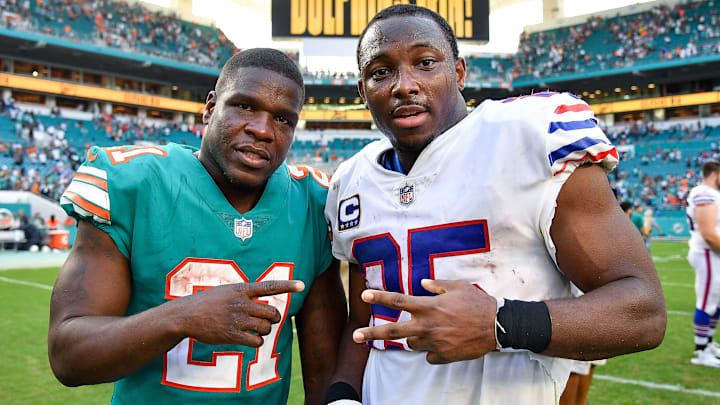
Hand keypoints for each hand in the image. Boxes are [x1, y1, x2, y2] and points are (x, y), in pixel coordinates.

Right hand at [179, 280, 303, 346]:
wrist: (186, 315)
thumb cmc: (209, 302)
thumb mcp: (227, 290)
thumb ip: (246, 294)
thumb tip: (264, 304)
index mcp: (242, 289)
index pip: (269, 286)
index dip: (288, 286)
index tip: (303, 285)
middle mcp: (241, 303)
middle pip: (272, 312)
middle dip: (273, 319)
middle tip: (266, 320)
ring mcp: (236, 319)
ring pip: (266, 327)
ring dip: (265, 330)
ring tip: (255, 329)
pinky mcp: (231, 335)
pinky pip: (256, 341)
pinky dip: (257, 341)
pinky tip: (250, 338)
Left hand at [352, 279, 496, 363]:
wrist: (497, 326)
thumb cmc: (478, 303)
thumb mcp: (458, 287)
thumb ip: (438, 285)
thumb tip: (423, 284)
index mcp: (429, 306)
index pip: (398, 300)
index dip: (379, 297)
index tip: (364, 295)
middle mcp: (427, 325)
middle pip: (393, 330)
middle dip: (371, 333)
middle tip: (355, 337)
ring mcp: (434, 342)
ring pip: (412, 344)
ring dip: (416, 338)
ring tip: (434, 331)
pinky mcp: (443, 356)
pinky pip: (430, 355)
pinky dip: (433, 349)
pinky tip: (446, 342)